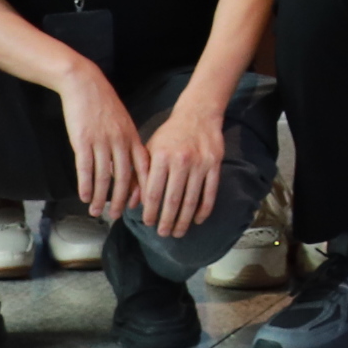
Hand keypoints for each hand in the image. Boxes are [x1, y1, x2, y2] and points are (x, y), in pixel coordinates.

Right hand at [57, 61, 149, 222]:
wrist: (85, 84)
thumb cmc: (104, 104)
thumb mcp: (122, 123)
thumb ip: (127, 144)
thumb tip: (128, 169)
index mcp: (132, 137)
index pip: (143, 168)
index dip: (142, 189)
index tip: (139, 206)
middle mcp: (120, 141)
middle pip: (124, 178)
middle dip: (120, 201)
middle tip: (116, 216)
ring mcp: (101, 141)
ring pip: (104, 177)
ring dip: (100, 198)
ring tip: (97, 211)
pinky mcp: (83, 141)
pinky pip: (85, 169)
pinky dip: (86, 186)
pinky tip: (84, 197)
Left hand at [136, 93, 228, 242]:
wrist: (198, 114)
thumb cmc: (170, 134)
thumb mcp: (150, 150)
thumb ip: (140, 176)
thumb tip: (132, 203)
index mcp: (162, 157)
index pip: (154, 192)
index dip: (151, 211)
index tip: (149, 223)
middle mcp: (181, 160)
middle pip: (173, 200)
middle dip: (167, 221)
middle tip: (163, 234)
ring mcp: (200, 163)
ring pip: (192, 200)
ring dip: (184, 220)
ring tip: (178, 231)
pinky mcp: (215, 164)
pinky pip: (210, 192)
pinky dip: (204, 209)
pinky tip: (198, 220)